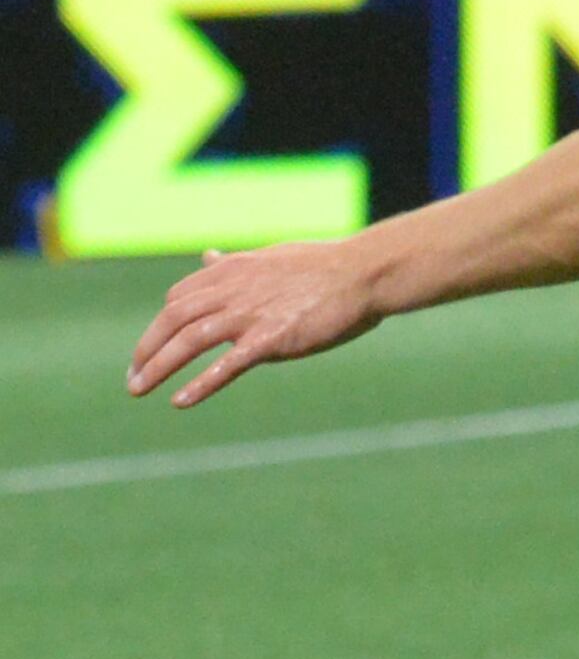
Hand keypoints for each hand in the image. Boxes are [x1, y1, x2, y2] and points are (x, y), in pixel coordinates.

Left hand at [127, 241, 386, 406]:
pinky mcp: (272, 339)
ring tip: (139, 389)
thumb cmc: (326, 266)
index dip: (163, 323)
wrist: (364, 272)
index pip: (179, 298)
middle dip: (146, 349)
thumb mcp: (270, 257)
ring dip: (158, 367)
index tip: (157, 344)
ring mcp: (250, 315)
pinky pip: (227, 365)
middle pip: (172, 320)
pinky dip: (200, 384)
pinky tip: (180, 401)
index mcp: (231, 270)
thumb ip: (235, 265)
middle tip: (133, 377)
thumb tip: (208, 256)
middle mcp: (232, 290)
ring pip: (188, 341)